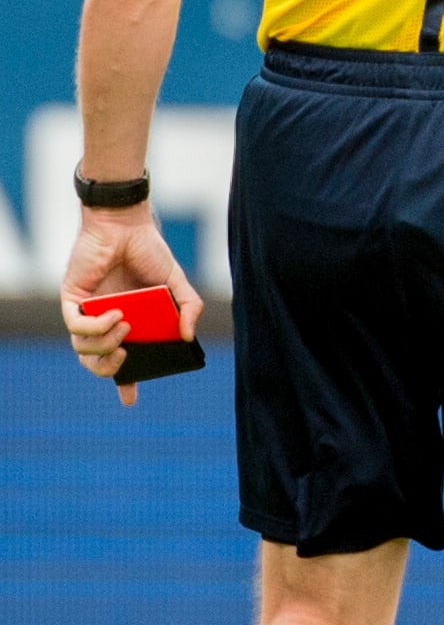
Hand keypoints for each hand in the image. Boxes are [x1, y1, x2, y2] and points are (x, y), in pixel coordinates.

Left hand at [61, 206, 202, 408]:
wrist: (126, 223)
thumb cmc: (148, 250)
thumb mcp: (176, 283)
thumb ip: (187, 308)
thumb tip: (188, 337)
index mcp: (129, 323)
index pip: (121, 361)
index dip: (126, 383)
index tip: (130, 400)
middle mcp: (104, 321)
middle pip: (97, 363)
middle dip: (110, 371)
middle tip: (127, 359)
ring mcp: (88, 311)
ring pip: (83, 349)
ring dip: (106, 345)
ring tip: (127, 327)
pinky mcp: (73, 298)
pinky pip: (76, 326)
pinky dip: (97, 326)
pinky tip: (117, 314)